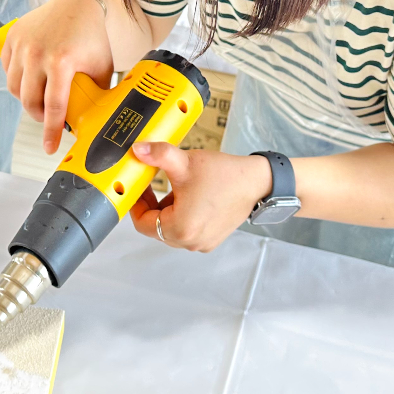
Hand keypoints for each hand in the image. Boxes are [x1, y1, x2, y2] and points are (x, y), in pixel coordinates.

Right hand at [1, 0, 113, 153]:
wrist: (77, 5)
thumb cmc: (91, 36)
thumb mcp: (101, 68)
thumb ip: (95, 94)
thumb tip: (94, 121)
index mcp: (61, 61)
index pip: (53, 107)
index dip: (51, 131)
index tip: (49, 146)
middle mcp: (37, 53)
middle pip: (29, 102)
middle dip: (38, 116)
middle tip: (47, 118)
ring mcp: (22, 44)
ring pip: (14, 88)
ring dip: (25, 99)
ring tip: (39, 99)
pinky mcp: (13, 38)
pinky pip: (7, 70)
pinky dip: (16, 80)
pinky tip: (29, 81)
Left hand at [128, 145, 272, 252]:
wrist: (257, 181)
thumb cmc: (225, 176)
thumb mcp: (185, 162)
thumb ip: (158, 155)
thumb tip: (138, 150)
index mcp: (181, 229)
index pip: (142, 223)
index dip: (136, 203)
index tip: (137, 187)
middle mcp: (190, 241)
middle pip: (155, 227)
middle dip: (151, 204)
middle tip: (150, 184)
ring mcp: (202, 242)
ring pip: (170, 227)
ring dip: (166, 208)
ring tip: (174, 186)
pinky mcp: (211, 238)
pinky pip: (186, 228)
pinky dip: (181, 213)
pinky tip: (189, 194)